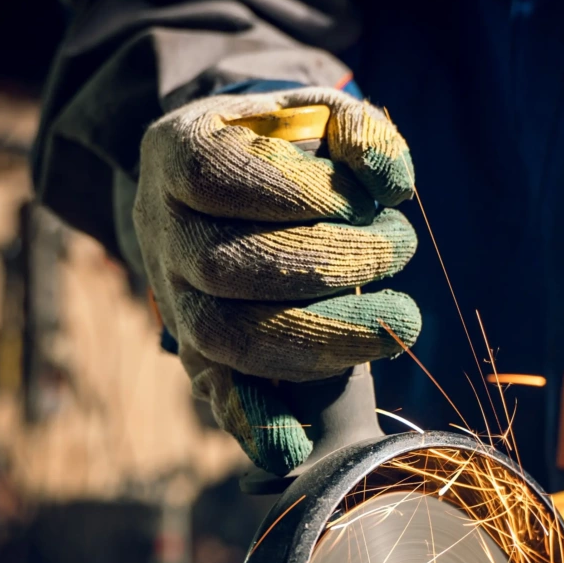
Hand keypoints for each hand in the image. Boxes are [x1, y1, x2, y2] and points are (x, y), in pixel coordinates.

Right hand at [133, 88, 422, 473]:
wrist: (229, 189)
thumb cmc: (285, 147)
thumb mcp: (315, 114)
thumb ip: (357, 132)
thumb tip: (391, 181)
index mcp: (176, 153)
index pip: (218, 175)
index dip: (296, 192)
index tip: (366, 198)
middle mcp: (163, 231)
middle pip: (227, 267)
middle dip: (328, 264)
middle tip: (400, 247)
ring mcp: (175, 298)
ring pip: (226, 336)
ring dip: (320, 339)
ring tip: (398, 322)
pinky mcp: (199, 354)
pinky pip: (217, 396)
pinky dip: (254, 425)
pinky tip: (294, 448)